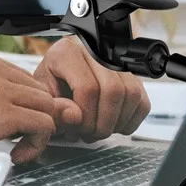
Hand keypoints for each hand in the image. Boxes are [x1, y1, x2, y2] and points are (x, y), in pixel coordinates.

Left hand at [34, 37, 150, 141]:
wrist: (56, 83)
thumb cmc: (49, 92)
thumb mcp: (43, 100)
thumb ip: (55, 111)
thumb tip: (75, 118)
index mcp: (67, 53)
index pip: (88, 88)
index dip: (85, 117)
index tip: (76, 130)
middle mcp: (93, 51)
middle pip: (113, 90)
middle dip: (102, 123)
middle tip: (88, 135)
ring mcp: (116, 61)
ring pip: (131, 95)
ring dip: (116, 123)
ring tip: (97, 131)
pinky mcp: (131, 75)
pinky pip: (142, 101)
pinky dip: (130, 121)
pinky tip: (111, 126)